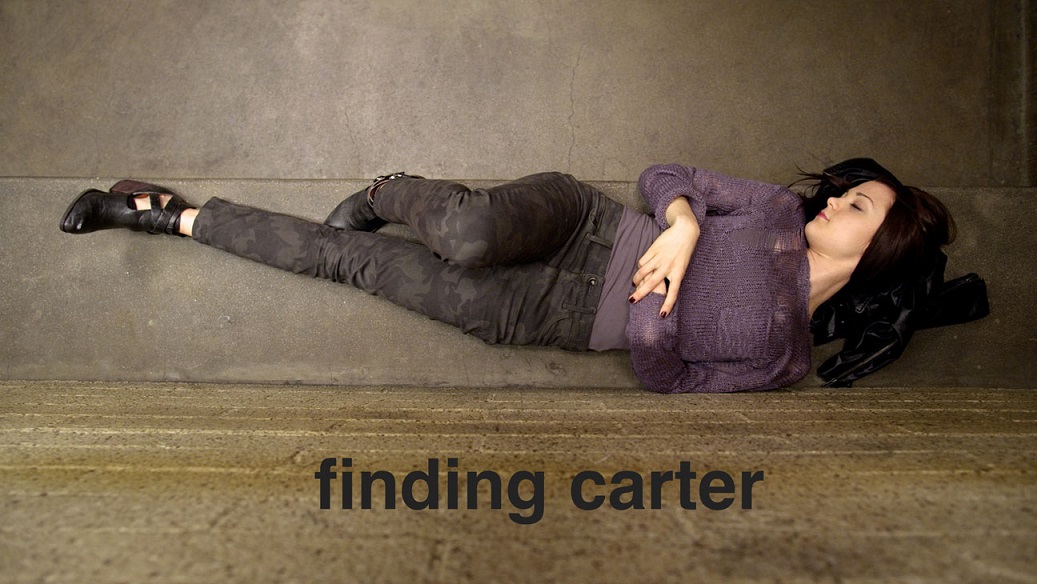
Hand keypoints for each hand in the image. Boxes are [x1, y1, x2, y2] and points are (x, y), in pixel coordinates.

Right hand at [630, 197, 699, 316]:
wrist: (685, 231)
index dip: (667, 304)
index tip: (661, 315)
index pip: (673, 292)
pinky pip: (643, 262)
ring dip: (636, 279)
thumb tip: (657, 288)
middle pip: (652, 283)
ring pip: (643, 272)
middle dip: (640, 293)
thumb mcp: (682, 266)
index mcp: (679, 273)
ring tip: (634, 284)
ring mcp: (660, 258)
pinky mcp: (653, 250)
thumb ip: (671, 276)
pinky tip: (640, 270)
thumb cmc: (684, 251)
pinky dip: (640, 267)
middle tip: (632, 301)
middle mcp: (668, 266)